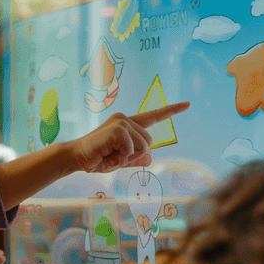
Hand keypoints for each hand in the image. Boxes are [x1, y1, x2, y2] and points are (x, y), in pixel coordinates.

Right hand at [70, 102, 188, 172]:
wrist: (75, 157)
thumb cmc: (96, 158)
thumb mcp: (120, 159)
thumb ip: (135, 157)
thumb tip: (149, 157)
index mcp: (127, 124)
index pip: (153, 116)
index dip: (171, 111)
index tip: (188, 104)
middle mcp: (125, 119)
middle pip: (149, 142)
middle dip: (135, 155)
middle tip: (114, 157)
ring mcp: (121, 122)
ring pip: (142, 147)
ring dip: (127, 158)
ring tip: (109, 156)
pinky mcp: (117, 129)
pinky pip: (130, 149)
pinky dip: (120, 158)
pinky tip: (107, 155)